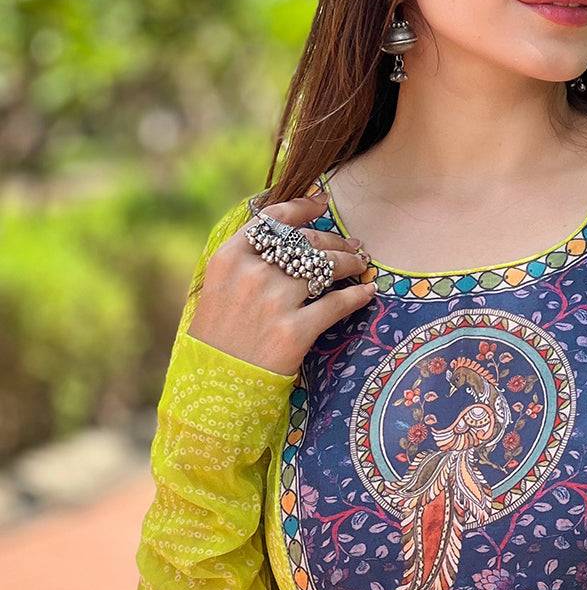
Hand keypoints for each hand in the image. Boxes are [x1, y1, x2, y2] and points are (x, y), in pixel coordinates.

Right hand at [187, 190, 374, 376]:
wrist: (216, 387)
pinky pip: (337, 304)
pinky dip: (357, 296)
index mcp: (229, 258)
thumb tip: (288, 235)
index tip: (323, 202)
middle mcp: (252, 274)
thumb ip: (247, 260)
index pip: (273, 219)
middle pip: (306, 242)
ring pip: (325, 267)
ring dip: (350, 262)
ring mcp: (274, 302)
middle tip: (353, 245)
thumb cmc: (219, 337)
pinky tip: (367, 292)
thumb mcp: (219, 289)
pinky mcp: (294, 331)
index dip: (302, 206)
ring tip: (361, 264)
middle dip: (335, 240)